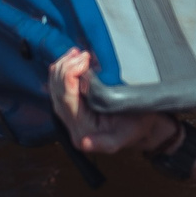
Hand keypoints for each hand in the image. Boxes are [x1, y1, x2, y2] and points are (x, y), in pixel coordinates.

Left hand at [47, 48, 178, 154]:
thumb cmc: (135, 127)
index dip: (69, 76)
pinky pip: (60, 85)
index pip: (66, 98)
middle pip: (57, 90)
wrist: (140, 127)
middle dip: (65, 68)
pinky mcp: (71, 105)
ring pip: (55, 86)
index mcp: (81, 131)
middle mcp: (70, 124)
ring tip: (76, 52)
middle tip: (81, 53)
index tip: (84, 60)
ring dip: (63, 66)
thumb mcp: (126, 136)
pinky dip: (63, 69)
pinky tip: (71, 58)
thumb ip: (107, 143)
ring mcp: (68, 114)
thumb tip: (85, 144)